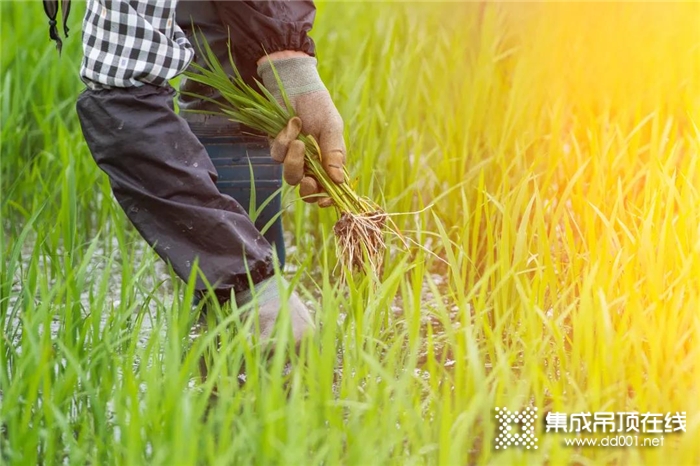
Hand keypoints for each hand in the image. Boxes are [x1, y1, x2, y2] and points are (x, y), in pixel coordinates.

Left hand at [258, 54, 345, 206]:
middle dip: (307, 187)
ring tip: (299, 140)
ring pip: (290, 176)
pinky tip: (292, 123)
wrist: (297, 87)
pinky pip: (278, 155)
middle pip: (307, 189)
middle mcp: (311, 165)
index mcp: (329, 163)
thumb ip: (335, 153)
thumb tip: (339, 180)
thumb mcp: (332, 128)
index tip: (325, 200)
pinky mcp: (278, 149)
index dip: (326, 198)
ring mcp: (293, 158)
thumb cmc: (319, 107)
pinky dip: (285, 140)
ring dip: (294, 161)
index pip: (329, 188)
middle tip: (308, 178)